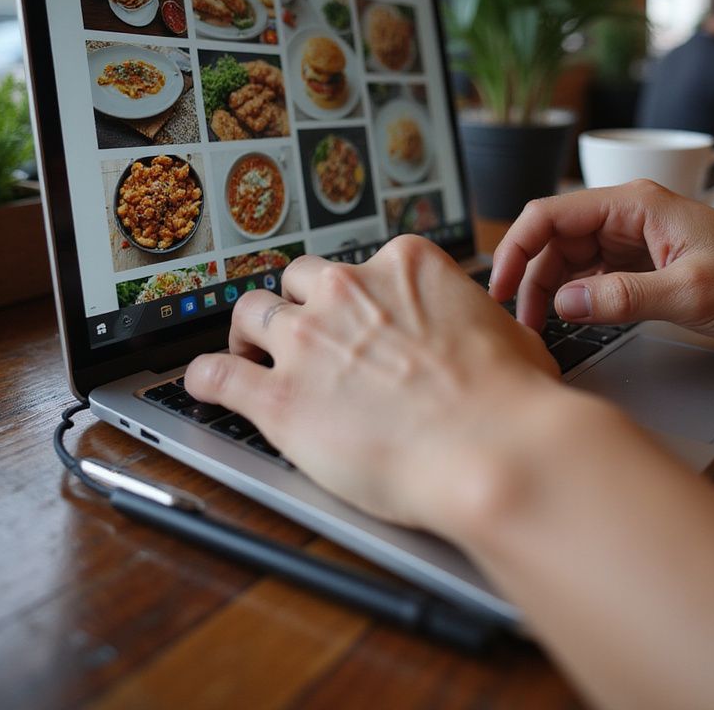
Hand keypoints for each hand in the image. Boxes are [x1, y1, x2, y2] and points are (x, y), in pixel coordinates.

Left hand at [184, 236, 560, 535]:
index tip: (352, 316)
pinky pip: (217, 375)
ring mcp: (307, 342)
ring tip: (245, 352)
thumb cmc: (509, 397)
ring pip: (249, 314)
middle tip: (299, 334)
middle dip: (296, 305)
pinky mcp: (279, 399)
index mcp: (402, 266)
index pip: (358, 265)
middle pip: (296, 281)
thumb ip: (474, 319)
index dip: (352, 296)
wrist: (491, 448)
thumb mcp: (507, 332)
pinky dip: (206, 378)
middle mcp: (347, 292)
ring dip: (246, 333)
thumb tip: (484, 332)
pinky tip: (204, 385)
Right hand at [489, 181, 713, 343]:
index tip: (500, 289)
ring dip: (551, 288)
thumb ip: (622, 298)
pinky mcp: (645, 261)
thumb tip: (563, 305)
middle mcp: (629, 215)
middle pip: (555, 237)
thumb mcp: (690, 294)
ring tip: (541, 327)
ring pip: (571, 257)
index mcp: (634, 206)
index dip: (517, 249)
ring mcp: (637, 238)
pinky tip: (572, 320)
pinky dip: (578, 296)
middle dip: (530, 275)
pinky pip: (596, 274)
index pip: (551, 215)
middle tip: (521, 322)